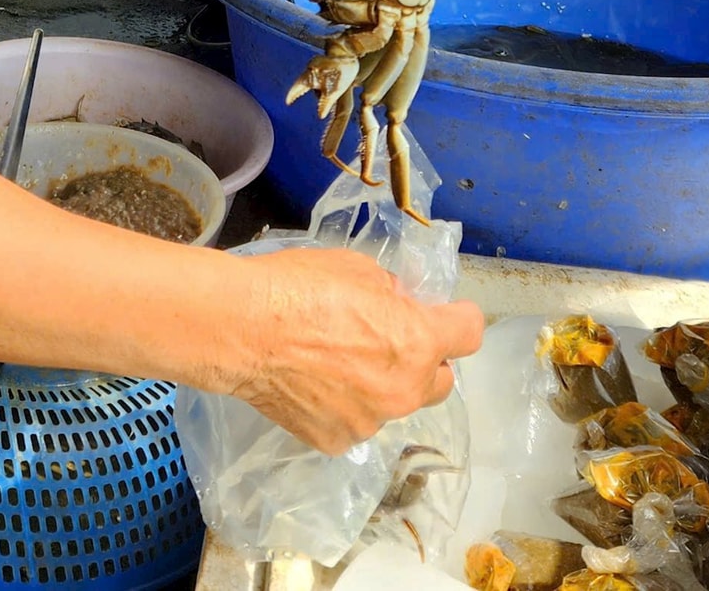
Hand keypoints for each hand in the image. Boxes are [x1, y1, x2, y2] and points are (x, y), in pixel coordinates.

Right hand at [228, 247, 484, 453]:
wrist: (239, 329)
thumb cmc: (296, 286)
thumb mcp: (354, 267)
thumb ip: (389, 292)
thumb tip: (398, 305)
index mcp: (417, 340)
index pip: (469, 333)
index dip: (458, 318)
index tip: (445, 313)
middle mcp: (404, 389)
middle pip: (441, 381)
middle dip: (424, 360)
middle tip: (387, 340)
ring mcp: (370, 421)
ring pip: (394, 403)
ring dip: (381, 385)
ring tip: (336, 363)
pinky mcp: (336, 440)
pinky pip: (354, 422)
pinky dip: (344, 406)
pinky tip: (312, 385)